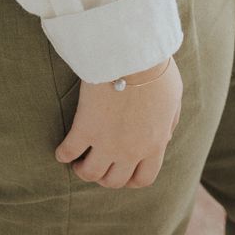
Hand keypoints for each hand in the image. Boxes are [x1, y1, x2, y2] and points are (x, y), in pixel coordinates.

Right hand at [55, 55, 182, 187]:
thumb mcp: (173, 98)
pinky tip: (61, 151)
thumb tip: (165, 137)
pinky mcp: (86, 128)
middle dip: (105, 177)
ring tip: (78, 161)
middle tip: (97, 164)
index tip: (121, 172)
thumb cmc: (155, 69)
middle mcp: (130, 150)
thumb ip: (168, 123)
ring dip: (83, 171)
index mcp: (154, 144)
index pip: (143, 178)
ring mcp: (107, 142)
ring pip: (90, 173)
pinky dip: (63, 154)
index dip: (130, 179)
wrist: (133, 52)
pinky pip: (69, 152)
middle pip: (114, 181)